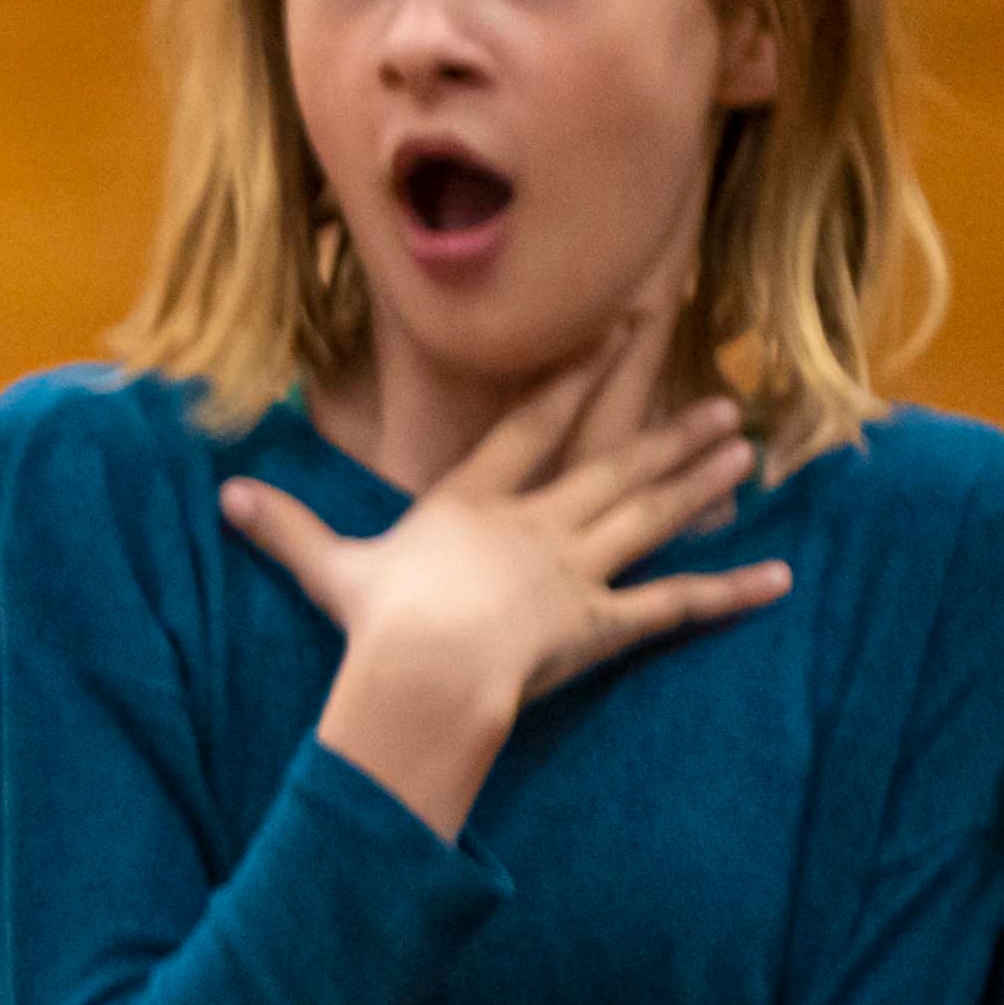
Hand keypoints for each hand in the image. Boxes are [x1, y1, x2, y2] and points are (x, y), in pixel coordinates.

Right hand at [222, 286, 791, 837]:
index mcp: (476, 501)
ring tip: (744, 449)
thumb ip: (289, 530)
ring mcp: (576, 569)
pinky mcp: (601, 625)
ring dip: (700, 481)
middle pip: (612, 462)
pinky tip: (777, 576)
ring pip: (651, 514)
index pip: (533, 426)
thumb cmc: (376, 624)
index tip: (617, 334)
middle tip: (719, 399)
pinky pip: (674, 605)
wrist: (423, 670)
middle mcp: (538, 522)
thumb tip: (226, 496)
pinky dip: (729, 592)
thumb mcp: (331, 570)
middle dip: (666, 427)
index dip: (576, 377)